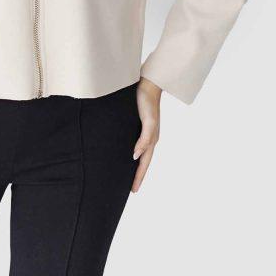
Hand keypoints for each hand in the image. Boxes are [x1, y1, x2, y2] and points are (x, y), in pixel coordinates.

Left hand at [131, 77, 160, 192]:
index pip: (144, 163)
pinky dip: (132, 152)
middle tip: (131, 189)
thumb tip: (136, 156)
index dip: (139, 177)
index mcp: (151, 139)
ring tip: (126, 175)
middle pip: (142, 161)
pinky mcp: (136, 124)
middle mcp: (148, 138)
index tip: (133, 191)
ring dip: (135, 165)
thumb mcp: (148, 121)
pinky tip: (124, 153)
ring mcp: (143, 131)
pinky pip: (133, 143)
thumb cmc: (147, 102)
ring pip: (139, 153)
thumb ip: (144, 139)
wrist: (147, 84)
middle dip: (137, 175)